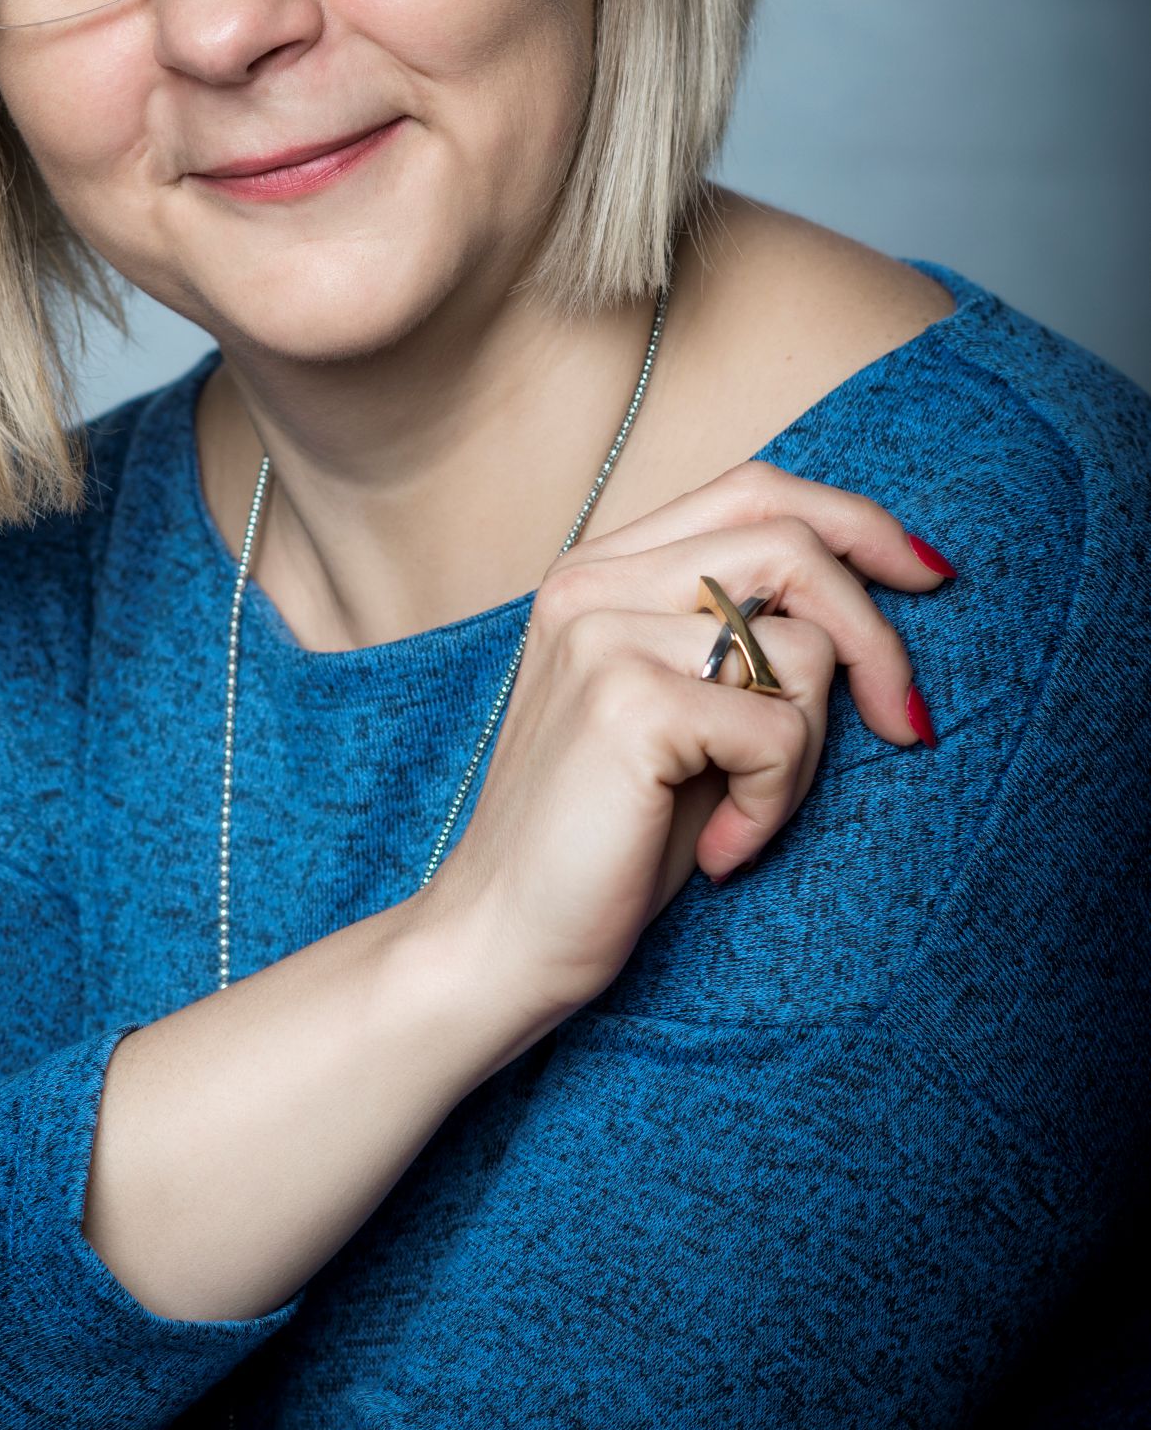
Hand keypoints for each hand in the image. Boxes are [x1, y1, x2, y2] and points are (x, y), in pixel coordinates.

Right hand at [416, 459, 954, 1021]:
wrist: (501, 939)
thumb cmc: (608, 838)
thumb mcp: (681, 712)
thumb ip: (738, 634)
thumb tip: (874, 587)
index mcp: (599, 569)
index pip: (754, 490)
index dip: (856, 522)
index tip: (927, 574)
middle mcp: (592, 581)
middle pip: (793, 544)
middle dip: (876, 637)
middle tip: (908, 725)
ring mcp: (602, 633)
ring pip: (801, 650)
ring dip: (806, 755)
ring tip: (747, 815)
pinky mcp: (628, 702)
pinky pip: (780, 733)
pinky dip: (775, 805)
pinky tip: (722, 850)